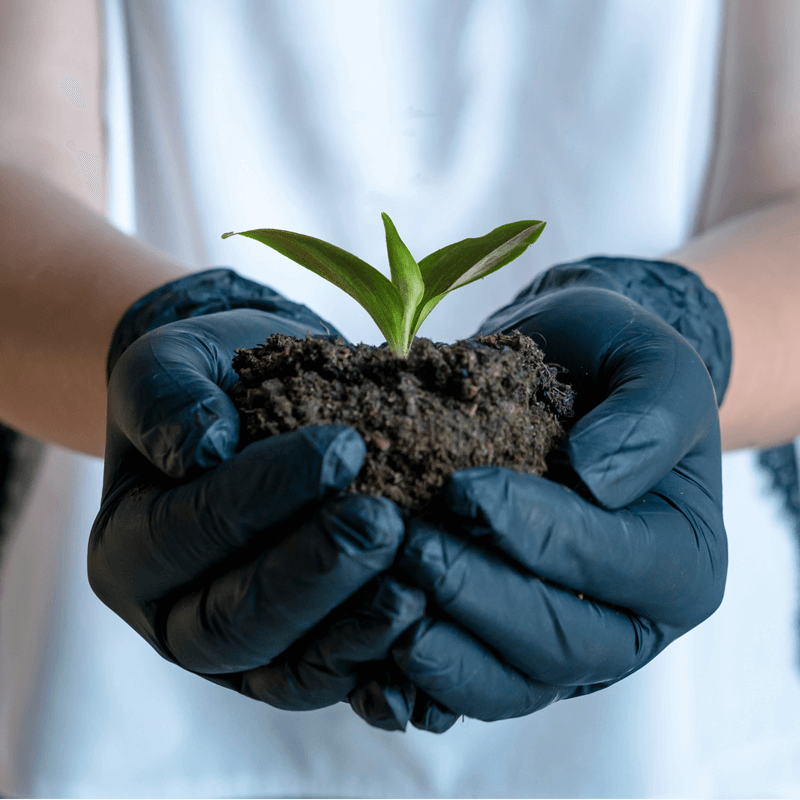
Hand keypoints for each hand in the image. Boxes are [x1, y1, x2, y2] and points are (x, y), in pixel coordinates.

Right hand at [89, 308, 424, 710]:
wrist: (249, 408)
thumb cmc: (209, 385)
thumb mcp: (168, 363)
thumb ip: (168, 397)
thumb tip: (201, 451)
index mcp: (127, 550)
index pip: (187, 533)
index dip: (261, 496)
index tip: (341, 448)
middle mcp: (172, 616)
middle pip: (233, 622)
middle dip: (315, 572)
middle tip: (383, 521)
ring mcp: (236, 653)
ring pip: (286, 670)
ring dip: (352, 631)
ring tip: (414, 586)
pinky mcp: (293, 662)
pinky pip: (331, 681)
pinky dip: (377, 666)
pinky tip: (424, 629)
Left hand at [387, 287, 726, 727]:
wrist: (569, 382)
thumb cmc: (610, 374)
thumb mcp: (651, 364)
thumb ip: (647, 413)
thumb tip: (597, 478)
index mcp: (682, 561)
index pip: (613, 565)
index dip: (538, 533)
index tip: (465, 489)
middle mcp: (631, 622)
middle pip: (559, 644)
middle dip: (478, 597)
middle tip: (411, 547)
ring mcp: (568, 649)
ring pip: (510, 686)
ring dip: (442, 653)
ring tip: (385, 599)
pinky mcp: (511, 655)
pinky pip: (469, 690)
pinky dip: (420, 685)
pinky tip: (374, 654)